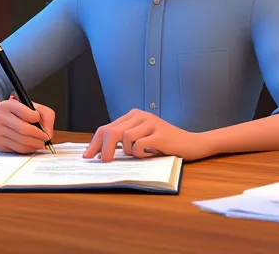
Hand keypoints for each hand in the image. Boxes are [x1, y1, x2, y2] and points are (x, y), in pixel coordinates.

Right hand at [0, 93, 54, 153]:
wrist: (2, 119)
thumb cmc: (20, 113)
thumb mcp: (34, 107)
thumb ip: (46, 116)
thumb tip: (48, 134)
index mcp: (7, 105)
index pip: (27, 113)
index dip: (37, 118)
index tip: (39, 120)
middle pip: (24, 130)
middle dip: (39, 135)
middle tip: (45, 137)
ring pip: (22, 142)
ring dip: (36, 144)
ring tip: (41, 142)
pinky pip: (18, 150)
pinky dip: (29, 149)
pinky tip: (32, 145)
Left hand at [82, 108, 207, 161]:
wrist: (191, 144)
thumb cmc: (164, 144)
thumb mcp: (140, 138)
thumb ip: (123, 140)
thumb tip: (100, 153)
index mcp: (133, 115)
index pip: (106, 128)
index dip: (94, 143)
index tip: (87, 156)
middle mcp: (140, 115)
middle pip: (112, 132)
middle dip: (103, 149)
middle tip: (104, 163)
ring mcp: (151, 123)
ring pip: (125, 138)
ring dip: (127, 152)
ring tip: (139, 155)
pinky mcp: (160, 133)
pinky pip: (139, 145)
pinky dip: (139, 153)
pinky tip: (148, 154)